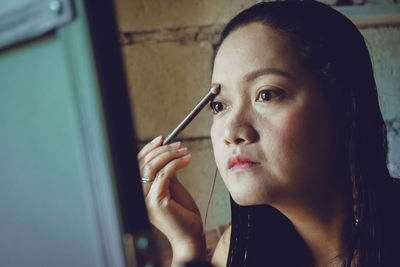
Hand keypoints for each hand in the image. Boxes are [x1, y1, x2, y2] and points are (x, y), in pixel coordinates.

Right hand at [137, 136, 204, 263]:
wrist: (189, 234)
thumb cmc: (182, 212)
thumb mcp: (171, 187)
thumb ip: (165, 173)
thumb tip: (166, 153)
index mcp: (140, 190)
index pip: (137, 163)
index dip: (148, 149)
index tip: (162, 139)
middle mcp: (138, 195)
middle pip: (143, 162)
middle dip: (162, 149)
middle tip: (179, 146)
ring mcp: (145, 199)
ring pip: (151, 166)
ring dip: (170, 154)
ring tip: (185, 152)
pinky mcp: (156, 202)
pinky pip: (163, 175)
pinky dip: (176, 164)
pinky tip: (187, 160)